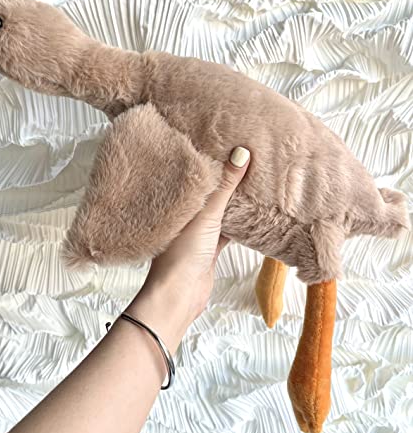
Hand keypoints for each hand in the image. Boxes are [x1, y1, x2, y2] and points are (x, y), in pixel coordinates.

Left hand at [126, 146, 249, 352]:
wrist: (179, 295)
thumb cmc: (182, 254)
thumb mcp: (206, 214)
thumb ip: (224, 185)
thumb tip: (241, 153)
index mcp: (178, 200)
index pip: (194, 170)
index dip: (209, 155)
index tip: (225, 137)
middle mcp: (187, 213)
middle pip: (210, 189)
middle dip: (225, 176)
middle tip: (244, 155)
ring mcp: (198, 231)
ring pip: (220, 209)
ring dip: (234, 199)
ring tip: (253, 178)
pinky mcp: (209, 247)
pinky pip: (228, 228)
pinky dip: (239, 222)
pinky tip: (253, 212)